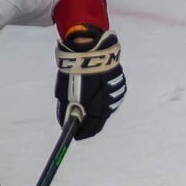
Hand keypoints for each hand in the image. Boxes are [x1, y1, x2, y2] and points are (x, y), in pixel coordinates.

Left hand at [55, 25, 124, 139]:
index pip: (92, 128)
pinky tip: (97, 90)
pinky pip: (113, 95)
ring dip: (98, 107)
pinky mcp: (120, 82)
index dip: (83, 133)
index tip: (77, 135)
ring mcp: (117, 92)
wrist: (91, 49)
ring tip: (88, 101)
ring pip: (108, 106)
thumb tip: (66, 123)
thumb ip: (67, 110)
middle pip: (101, 119)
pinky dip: (104, 95)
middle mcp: (110, 103)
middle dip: (91, 120)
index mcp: (97, 107)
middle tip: (81, 119)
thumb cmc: (75, 72)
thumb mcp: (66, 93)